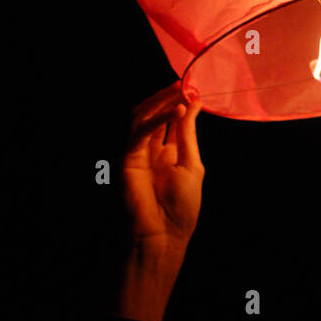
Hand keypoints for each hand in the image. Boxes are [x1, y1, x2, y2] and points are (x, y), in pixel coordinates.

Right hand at [112, 80, 204, 320]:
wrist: (164, 237)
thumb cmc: (181, 207)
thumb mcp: (191, 165)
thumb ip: (187, 134)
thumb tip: (193, 104)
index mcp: (166, 152)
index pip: (170, 119)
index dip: (180, 103)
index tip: (194, 89)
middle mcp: (149, 149)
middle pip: (154, 113)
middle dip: (168, 97)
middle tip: (184, 84)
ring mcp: (136, 153)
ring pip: (142, 117)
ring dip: (159, 101)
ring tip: (178, 91)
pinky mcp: (127, 159)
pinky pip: (138, 133)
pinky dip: (155, 120)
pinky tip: (173, 112)